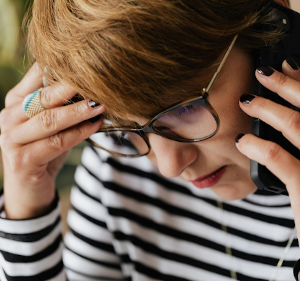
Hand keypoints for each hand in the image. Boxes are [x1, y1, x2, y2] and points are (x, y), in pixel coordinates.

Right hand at [0, 63, 104, 218]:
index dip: (60, 68)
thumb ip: (62, 105)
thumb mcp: (52, 124)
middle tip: (97, 82)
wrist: (29, 188)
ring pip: (49, 120)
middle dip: (71, 88)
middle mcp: (8, 117)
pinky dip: (78, 133)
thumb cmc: (44, 150)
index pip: (36, 77)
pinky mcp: (21, 160)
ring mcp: (11, 139)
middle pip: (43, 98)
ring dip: (78, 112)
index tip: (86, 63)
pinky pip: (56, 142)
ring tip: (100, 105)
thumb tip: (92, 87)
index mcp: (15, 102)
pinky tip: (94, 126)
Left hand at [236, 59, 299, 241]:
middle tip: (263, 71)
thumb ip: (298, 139)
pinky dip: (259, 146)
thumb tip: (287, 118)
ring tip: (246, 100)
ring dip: (268, 109)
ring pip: (297, 126)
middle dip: (287, 84)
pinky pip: (280, 159)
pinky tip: (243, 140)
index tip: (287, 64)